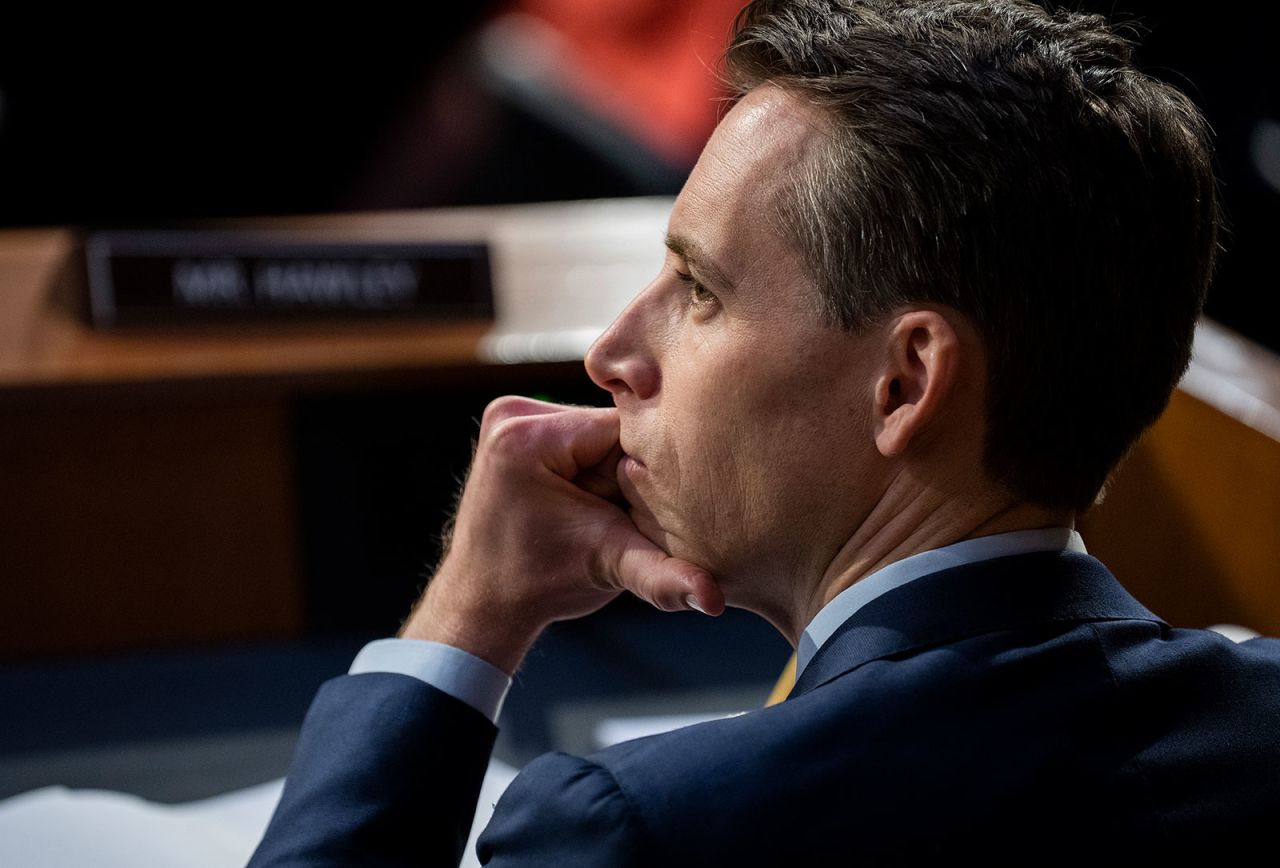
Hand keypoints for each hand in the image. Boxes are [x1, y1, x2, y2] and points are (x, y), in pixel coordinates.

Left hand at [400, 396, 723, 673]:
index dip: (652, 468)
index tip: (661, 504)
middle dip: (630, 471)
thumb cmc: (539, 586)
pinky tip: (591, 497)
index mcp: (528, 437)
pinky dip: (594, 464)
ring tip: (607, 510)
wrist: (481, 601)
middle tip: (626, 516)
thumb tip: (713, 599)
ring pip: (599, 431)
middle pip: (611, 428)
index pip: (624, 430)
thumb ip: (663, 574)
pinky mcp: (515, 425)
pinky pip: (579, 435)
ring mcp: (511, 414)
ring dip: (614, 467)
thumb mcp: (607, 568)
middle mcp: (514, 413)